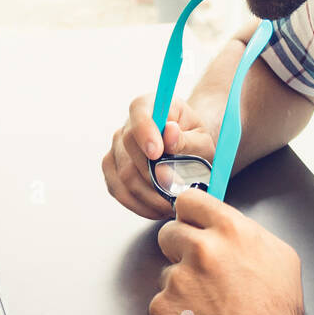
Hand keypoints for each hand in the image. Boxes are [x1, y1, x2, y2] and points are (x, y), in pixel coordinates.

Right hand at [102, 93, 215, 219]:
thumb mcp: (201, 138)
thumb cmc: (195, 140)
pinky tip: (157, 209)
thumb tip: (169, 133)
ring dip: (148, 195)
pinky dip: (138, 204)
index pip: (140, 113)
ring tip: (171, 204)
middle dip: (152, 174)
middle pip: (129, 148)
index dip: (145, 133)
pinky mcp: (112, 170)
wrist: (187, 150)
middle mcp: (127, 124)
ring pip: (123, 175)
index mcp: (150, 105)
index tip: (157, 153)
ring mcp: (116, 148)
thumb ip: (187, 138)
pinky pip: (118, 190)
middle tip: (176, 191)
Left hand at [149, 188, 305, 314]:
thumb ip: (246, 231)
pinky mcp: (162, 310)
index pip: (190, 201)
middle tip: (200, 270)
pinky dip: (175, 313)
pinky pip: (161, 303)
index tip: (191, 222)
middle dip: (181, 249)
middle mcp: (201, 250)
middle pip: (169, 233)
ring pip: (167, 273)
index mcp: (230, 230)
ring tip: (208, 305)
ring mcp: (178, 281)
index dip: (191, 214)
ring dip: (181, 285)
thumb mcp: (279, 255)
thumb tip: (224, 224)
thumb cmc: (276, 311)